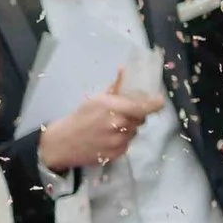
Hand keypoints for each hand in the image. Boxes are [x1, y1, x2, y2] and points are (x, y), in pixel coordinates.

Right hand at [37, 68, 162, 170]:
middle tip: (125, 114)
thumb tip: (124, 68)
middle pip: (141, 119)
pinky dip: (122, 140)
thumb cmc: (79, 117)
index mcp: (111, 107)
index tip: (159, 101)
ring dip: (129, 128)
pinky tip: (109, 138)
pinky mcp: (116, 154)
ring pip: (134, 132)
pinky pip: (128, 144)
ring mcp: (117, 141)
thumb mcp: (96, 99)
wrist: (62, 143)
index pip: (142, 107)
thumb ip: (114, 87)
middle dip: (137, 115)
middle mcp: (117, 124)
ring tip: (113, 126)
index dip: (154, 104)